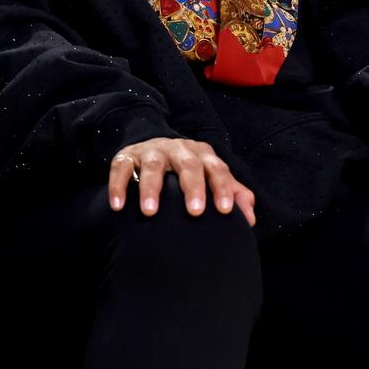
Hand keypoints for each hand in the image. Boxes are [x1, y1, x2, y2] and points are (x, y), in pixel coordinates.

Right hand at [108, 136, 255, 223]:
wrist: (152, 148)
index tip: (226, 211)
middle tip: (195, 213)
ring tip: (151, 213)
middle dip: (193, 188)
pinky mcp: (127, 156)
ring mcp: (152, 151)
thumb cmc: (188, 172)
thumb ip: (234, 194)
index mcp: (202, 154)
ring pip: (153, 166)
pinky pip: (121, 168)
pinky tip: (118, 206)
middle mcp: (179, 149)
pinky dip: (119, 186)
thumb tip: (250, 219)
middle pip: (189, 164)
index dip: (223, 187)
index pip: (217, 168)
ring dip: (152, 189)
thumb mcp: (210, 177)